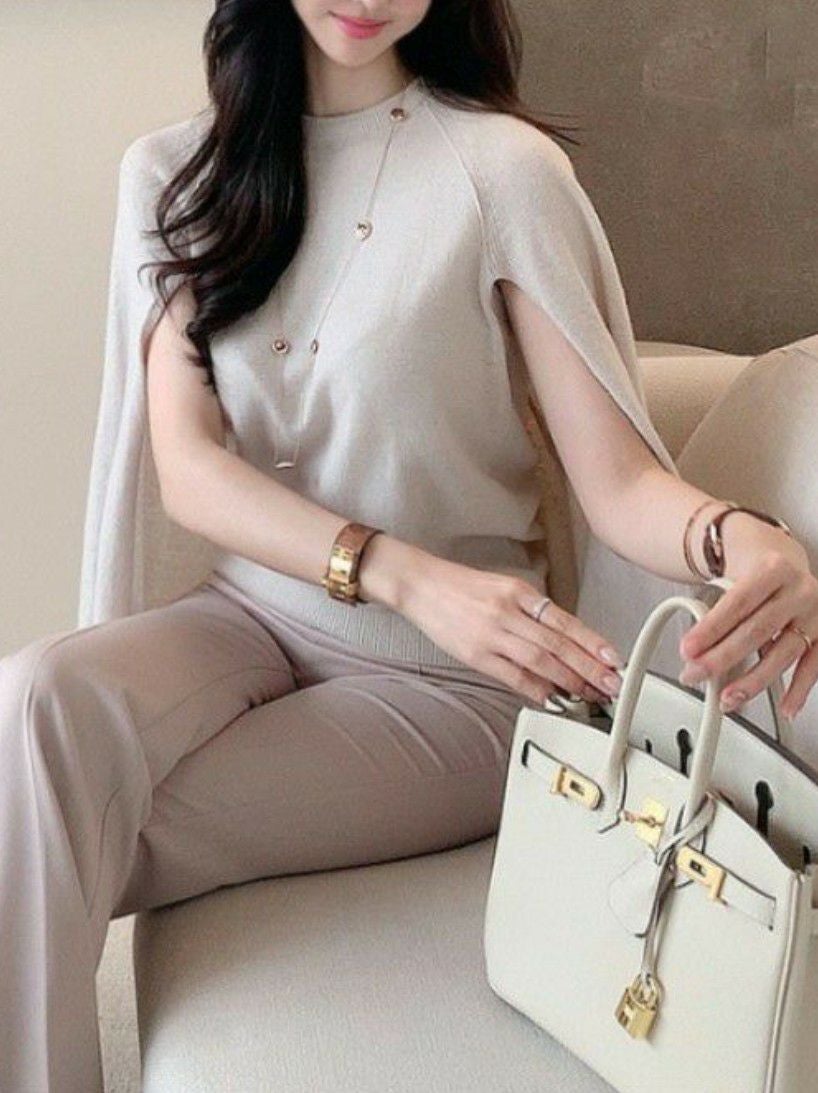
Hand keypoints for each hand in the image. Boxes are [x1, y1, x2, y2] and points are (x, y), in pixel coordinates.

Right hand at [394, 550, 626, 706]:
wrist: (421, 585)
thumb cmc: (463, 588)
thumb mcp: (505, 587)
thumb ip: (533, 612)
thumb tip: (565, 642)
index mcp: (520, 591)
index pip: (565, 621)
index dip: (592, 642)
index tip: (613, 659)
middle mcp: (509, 611)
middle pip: (558, 644)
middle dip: (589, 668)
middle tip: (610, 685)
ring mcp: (491, 633)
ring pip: (539, 661)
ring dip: (568, 681)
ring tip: (588, 694)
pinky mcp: (474, 654)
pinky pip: (511, 675)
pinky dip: (534, 689)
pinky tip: (551, 698)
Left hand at [679, 534, 817, 718]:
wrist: (788, 567)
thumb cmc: (757, 578)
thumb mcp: (736, 578)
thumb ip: (719, 609)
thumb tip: (696, 652)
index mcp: (773, 569)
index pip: (738, 602)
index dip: (711, 628)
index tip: (688, 650)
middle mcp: (799, 591)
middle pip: (757, 629)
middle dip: (723, 658)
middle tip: (696, 674)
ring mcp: (815, 615)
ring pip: (784, 653)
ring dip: (753, 681)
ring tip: (729, 697)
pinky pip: (813, 667)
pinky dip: (798, 690)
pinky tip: (784, 707)